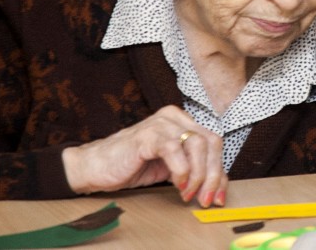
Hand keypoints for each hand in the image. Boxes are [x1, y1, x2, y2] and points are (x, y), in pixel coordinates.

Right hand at [61, 105, 226, 207]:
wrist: (95, 167)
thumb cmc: (130, 166)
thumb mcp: (170, 168)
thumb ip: (192, 170)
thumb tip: (216, 186)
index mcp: (182, 122)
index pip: (214, 143)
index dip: (220, 172)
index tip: (218, 196)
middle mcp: (174, 118)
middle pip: (211, 142)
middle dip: (213, 175)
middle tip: (205, 198)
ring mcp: (161, 123)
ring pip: (198, 145)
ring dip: (198, 175)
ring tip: (187, 193)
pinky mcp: (147, 135)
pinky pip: (174, 149)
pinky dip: (182, 169)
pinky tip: (178, 184)